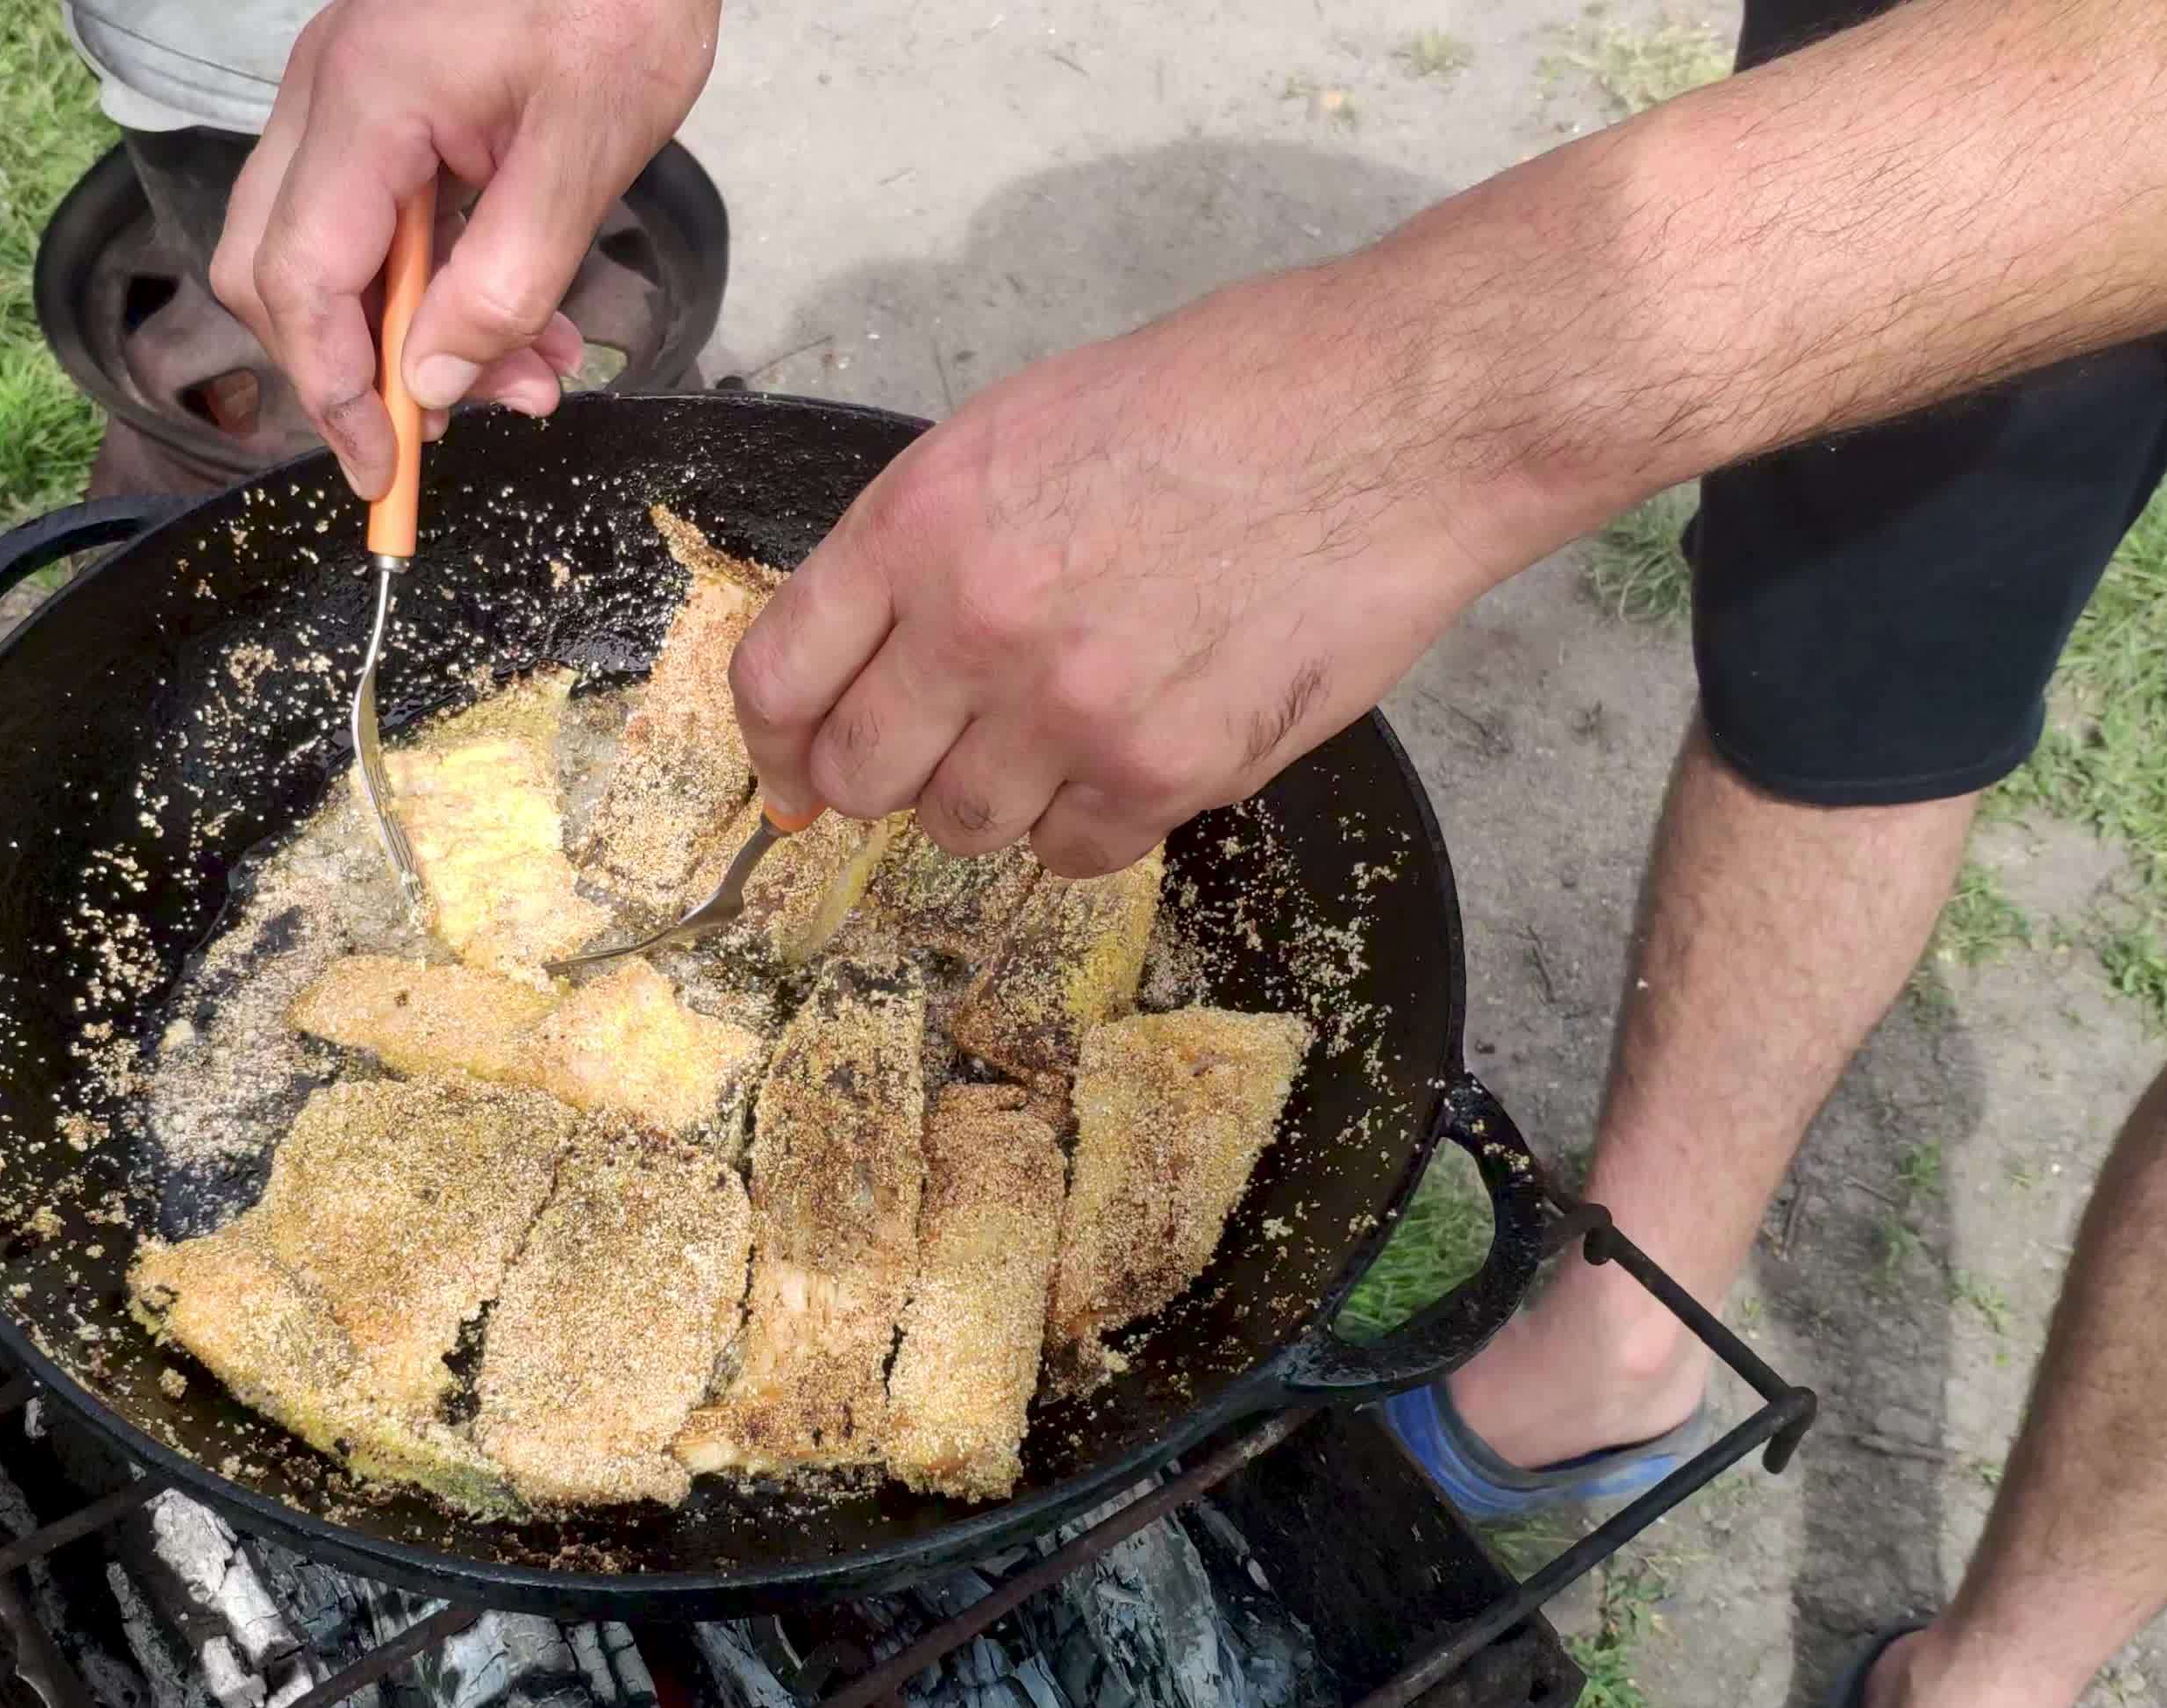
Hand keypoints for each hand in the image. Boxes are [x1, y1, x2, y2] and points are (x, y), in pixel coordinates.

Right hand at [210, 0, 719, 498]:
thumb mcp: (591, 148)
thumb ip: (508, 280)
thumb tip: (431, 384)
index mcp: (367, 101)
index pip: (300, 282)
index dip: (334, 394)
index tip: (383, 473)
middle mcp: (327, 91)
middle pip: (274, 269)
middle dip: (358, 367)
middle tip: (462, 421)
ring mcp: (344, 86)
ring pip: (322, 246)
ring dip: (410, 329)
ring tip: (531, 370)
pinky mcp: (382, 91)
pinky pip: (372, 208)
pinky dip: (431, 276)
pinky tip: (522, 311)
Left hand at [729, 263, 1583, 877]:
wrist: (1391, 417)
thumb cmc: (1225, 396)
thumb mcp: (1025, 426)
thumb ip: (929, 544)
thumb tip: (865, 650)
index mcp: (921, 522)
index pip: (777, 676)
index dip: (774, 742)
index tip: (792, 769)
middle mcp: (976, 625)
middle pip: (858, 777)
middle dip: (883, 776)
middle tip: (941, 749)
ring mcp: (1069, 710)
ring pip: (962, 827)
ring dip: (994, 796)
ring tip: (1067, 723)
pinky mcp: (1166, 770)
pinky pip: (1073, 852)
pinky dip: (1090, 820)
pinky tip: (1138, 745)